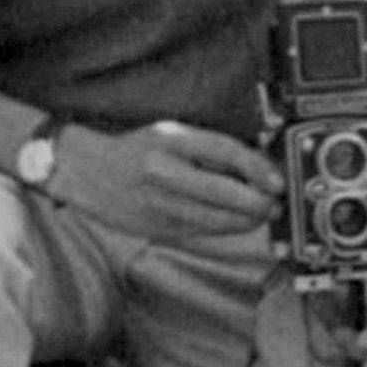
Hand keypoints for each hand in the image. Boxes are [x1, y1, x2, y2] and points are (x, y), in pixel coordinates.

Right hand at [44, 116, 278, 282]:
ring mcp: (160, 203)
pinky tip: (233, 220)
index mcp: (169, 139)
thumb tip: (262, 168)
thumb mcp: (173, 134)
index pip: (225, 152)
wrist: (88, 173)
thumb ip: (212, 149)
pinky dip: (225, 228)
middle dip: (259, 204)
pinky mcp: (159, 228)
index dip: (258, 170)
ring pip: (219, 220)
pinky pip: (205, 232)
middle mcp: (164, 171)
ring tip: (259, 212)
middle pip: (227, 194)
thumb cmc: (137, 149)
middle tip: (274, 203)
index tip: (278, 183)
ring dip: (247, 220)